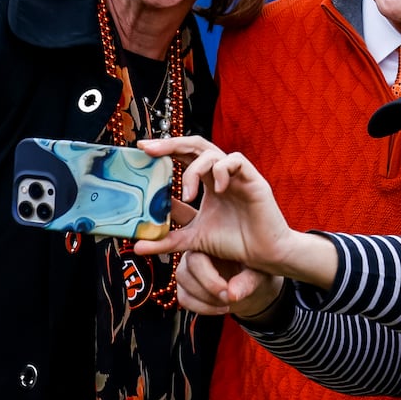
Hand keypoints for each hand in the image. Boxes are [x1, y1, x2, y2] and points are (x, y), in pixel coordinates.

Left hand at [135, 136, 337, 287]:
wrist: (263, 256)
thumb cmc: (233, 243)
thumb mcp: (193, 240)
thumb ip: (167, 240)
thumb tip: (137, 245)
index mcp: (208, 182)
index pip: (184, 156)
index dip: (165, 149)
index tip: (141, 149)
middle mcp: (221, 174)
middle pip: (195, 146)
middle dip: (172, 144)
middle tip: (150, 149)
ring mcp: (237, 175)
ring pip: (211, 153)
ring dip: (195, 170)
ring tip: (189, 195)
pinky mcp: (253, 180)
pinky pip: (235, 161)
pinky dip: (223, 170)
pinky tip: (218, 189)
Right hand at [176, 250, 283, 318]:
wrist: (253, 285)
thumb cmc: (255, 270)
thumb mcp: (257, 273)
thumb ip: (247, 281)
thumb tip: (233, 294)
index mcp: (211, 240)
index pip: (197, 255)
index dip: (205, 275)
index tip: (224, 289)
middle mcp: (194, 252)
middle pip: (186, 271)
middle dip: (210, 288)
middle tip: (230, 296)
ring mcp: (187, 269)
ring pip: (183, 286)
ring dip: (206, 299)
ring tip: (228, 301)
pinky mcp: (185, 286)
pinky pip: (184, 299)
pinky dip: (202, 308)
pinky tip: (220, 307)